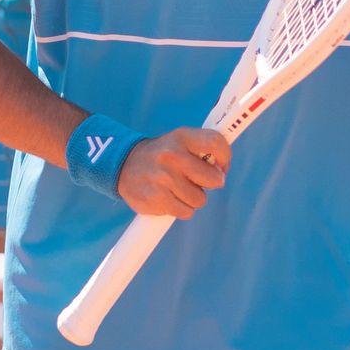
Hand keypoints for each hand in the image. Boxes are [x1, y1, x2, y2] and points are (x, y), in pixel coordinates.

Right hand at [117, 127, 231, 217]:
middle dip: (210, 183)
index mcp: (182, 137)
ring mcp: (163, 178)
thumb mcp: (181, 141)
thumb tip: (223, 169)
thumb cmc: (163, 154)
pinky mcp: (156, 199)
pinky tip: (169, 197)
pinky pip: (186, 212)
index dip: (225, 157)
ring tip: (178, 187)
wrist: (124, 164)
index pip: (215, 143)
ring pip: (200, 199)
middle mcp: (172, 155)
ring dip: (193, 197)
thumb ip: (204, 149)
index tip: (222, 166)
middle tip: (196, 179)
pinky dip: (182, 208)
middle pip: (213, 179)